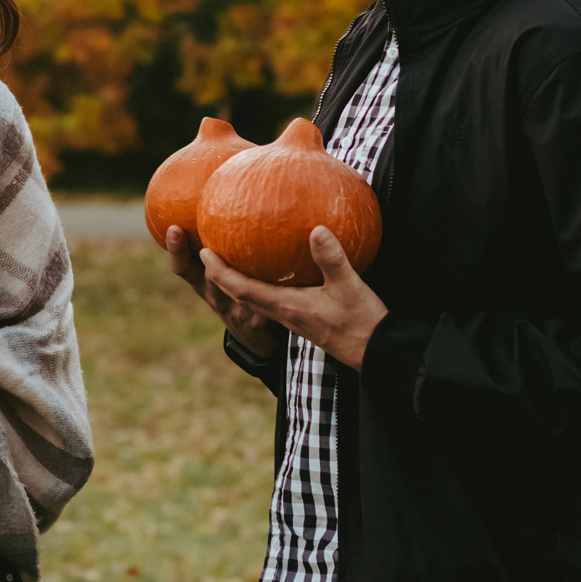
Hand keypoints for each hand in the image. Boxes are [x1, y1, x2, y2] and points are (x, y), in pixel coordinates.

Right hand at [166, 224, 283, 360]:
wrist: (260, 341)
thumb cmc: (243, 297)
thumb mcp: (232, 275)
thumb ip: (231, 247)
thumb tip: (229, 192)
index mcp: (206, 285)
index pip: (185, 268)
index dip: (176, 249)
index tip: (172, 227)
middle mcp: (217, 297)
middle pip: (204, 277)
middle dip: (194, 256)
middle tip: (183, 231)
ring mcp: (237, 310)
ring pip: (235, 289)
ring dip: (236, 272)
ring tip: (243, 254)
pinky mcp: (260, 320)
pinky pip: (268, 299)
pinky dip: (276, 287)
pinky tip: (294, 270)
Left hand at [200, 225, 387, 370]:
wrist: (376, 353)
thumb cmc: (362, 322)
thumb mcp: (349, 286)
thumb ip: (331, 258)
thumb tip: (316, 229)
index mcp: (286, 307)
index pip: (241, 290)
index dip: (220, 272)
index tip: (204, 253)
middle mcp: (283, 313)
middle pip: (240, 295)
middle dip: (220, 275)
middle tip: (207, 251)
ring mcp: (291, 317)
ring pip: (253, 298)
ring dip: (236, 281)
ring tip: (230, 257)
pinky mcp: (302, 318)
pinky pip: (270, 299)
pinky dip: (259, 284)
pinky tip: (269, 269)